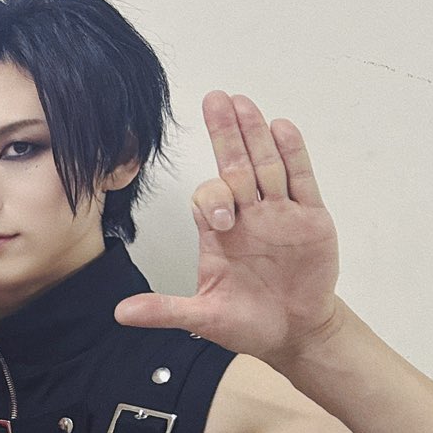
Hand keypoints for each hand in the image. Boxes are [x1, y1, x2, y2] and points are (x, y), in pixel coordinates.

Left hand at [114, 92, 340, 363]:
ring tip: (244, 103)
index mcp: (219, 233)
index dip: (214, 199)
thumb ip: (165, 310)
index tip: (224, 220)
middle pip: (236, 166)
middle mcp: (248, 216)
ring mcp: (281, 214)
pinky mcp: (312, 220)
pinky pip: (302, 181)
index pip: (209, 197)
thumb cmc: (248, 321)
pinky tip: (283, 128)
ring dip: (257, 135)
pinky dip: (295, 156)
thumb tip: (120, 314)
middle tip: (216, 99)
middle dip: (226, 134)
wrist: (294, 333)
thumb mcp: (203, 317)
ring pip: (268, 166)